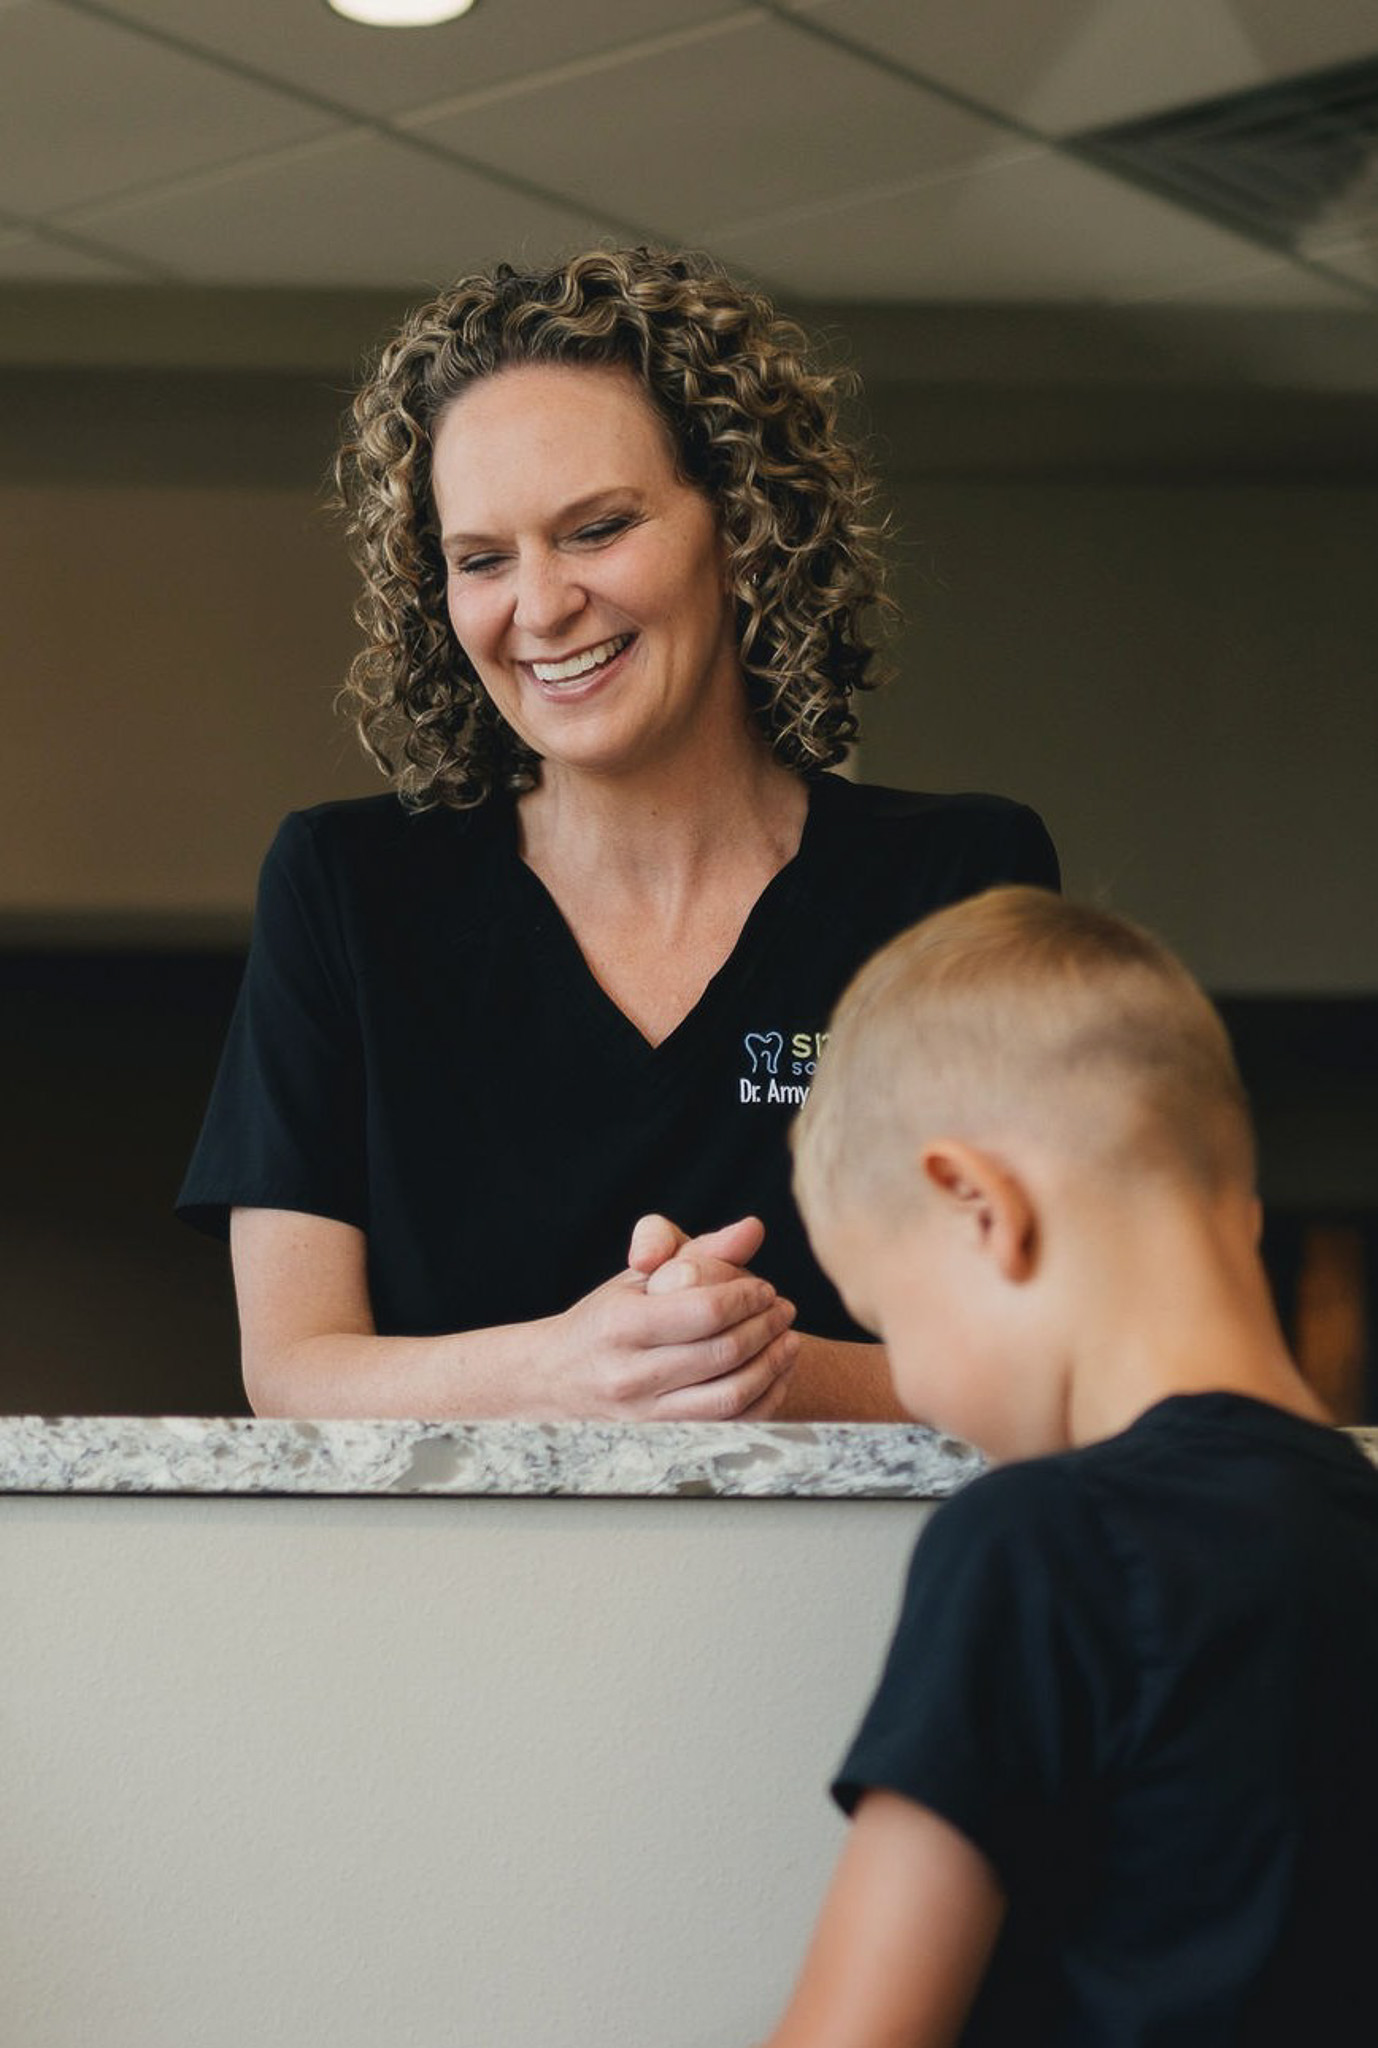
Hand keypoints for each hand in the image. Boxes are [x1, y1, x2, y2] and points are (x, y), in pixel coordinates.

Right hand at [542, 1214, 796, 1420]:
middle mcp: (630, 1373)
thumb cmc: (608, 1317)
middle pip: (722, 1352)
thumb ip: (696, 1250)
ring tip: (787, 1338)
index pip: (704, 1311)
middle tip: (783, 1309)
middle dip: (765, 1327)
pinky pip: (729, 1425)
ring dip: (772, 1364)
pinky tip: (775, 1372)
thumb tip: (753, 1230)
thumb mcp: (640, 1276)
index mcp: (620, 1324)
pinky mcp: (663, 1439)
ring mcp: (646, 1413)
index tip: (763, 1287)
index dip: (746, 1297)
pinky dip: (764, 1399)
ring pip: (730, 1396)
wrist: (558, 1378)